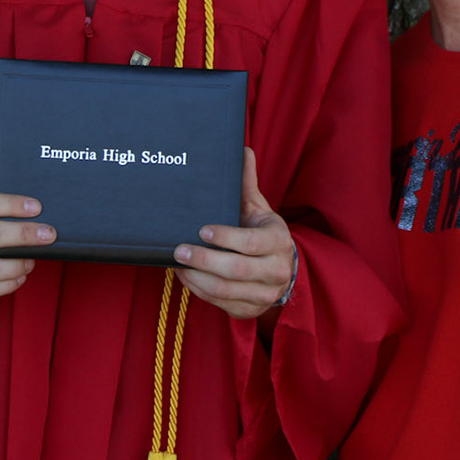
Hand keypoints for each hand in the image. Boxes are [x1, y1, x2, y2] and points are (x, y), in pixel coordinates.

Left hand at [172, 148, 294, 319]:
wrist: (282, 269)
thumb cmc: (263, 233)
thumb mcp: (258, 209)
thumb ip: (247, 184)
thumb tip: (242, 150)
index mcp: (278, 241)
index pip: (251, 243)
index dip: (225, 237)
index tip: (201, 230)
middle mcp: (275, 270)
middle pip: (235, 269)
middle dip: (203, 259)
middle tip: (179, 249)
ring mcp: (264, 294)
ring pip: (224, 290)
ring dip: (196, 276)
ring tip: (177, 263)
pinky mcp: (250, 309)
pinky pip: (219, 303)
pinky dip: (198, 289)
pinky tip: (185, 275)